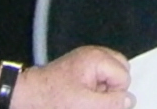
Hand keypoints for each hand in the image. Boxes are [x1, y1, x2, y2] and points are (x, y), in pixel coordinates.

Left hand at [0, 49, 132, 108]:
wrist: (25, 95)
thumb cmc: (52, 99)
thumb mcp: (84, 105)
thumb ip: (111, 103)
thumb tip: (130, 100)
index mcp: (97, 58)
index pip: (124, 76)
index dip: (114, 93)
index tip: (94, 100)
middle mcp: (94, 52)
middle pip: (121, 70)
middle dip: (112, 88)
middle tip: (91, 98)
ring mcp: (87, 57)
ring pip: (111, 73)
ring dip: (103, 88)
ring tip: (84, 96)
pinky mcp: (80, 65)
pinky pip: (100, 74)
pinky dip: (95, 86)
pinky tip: (80, 93)